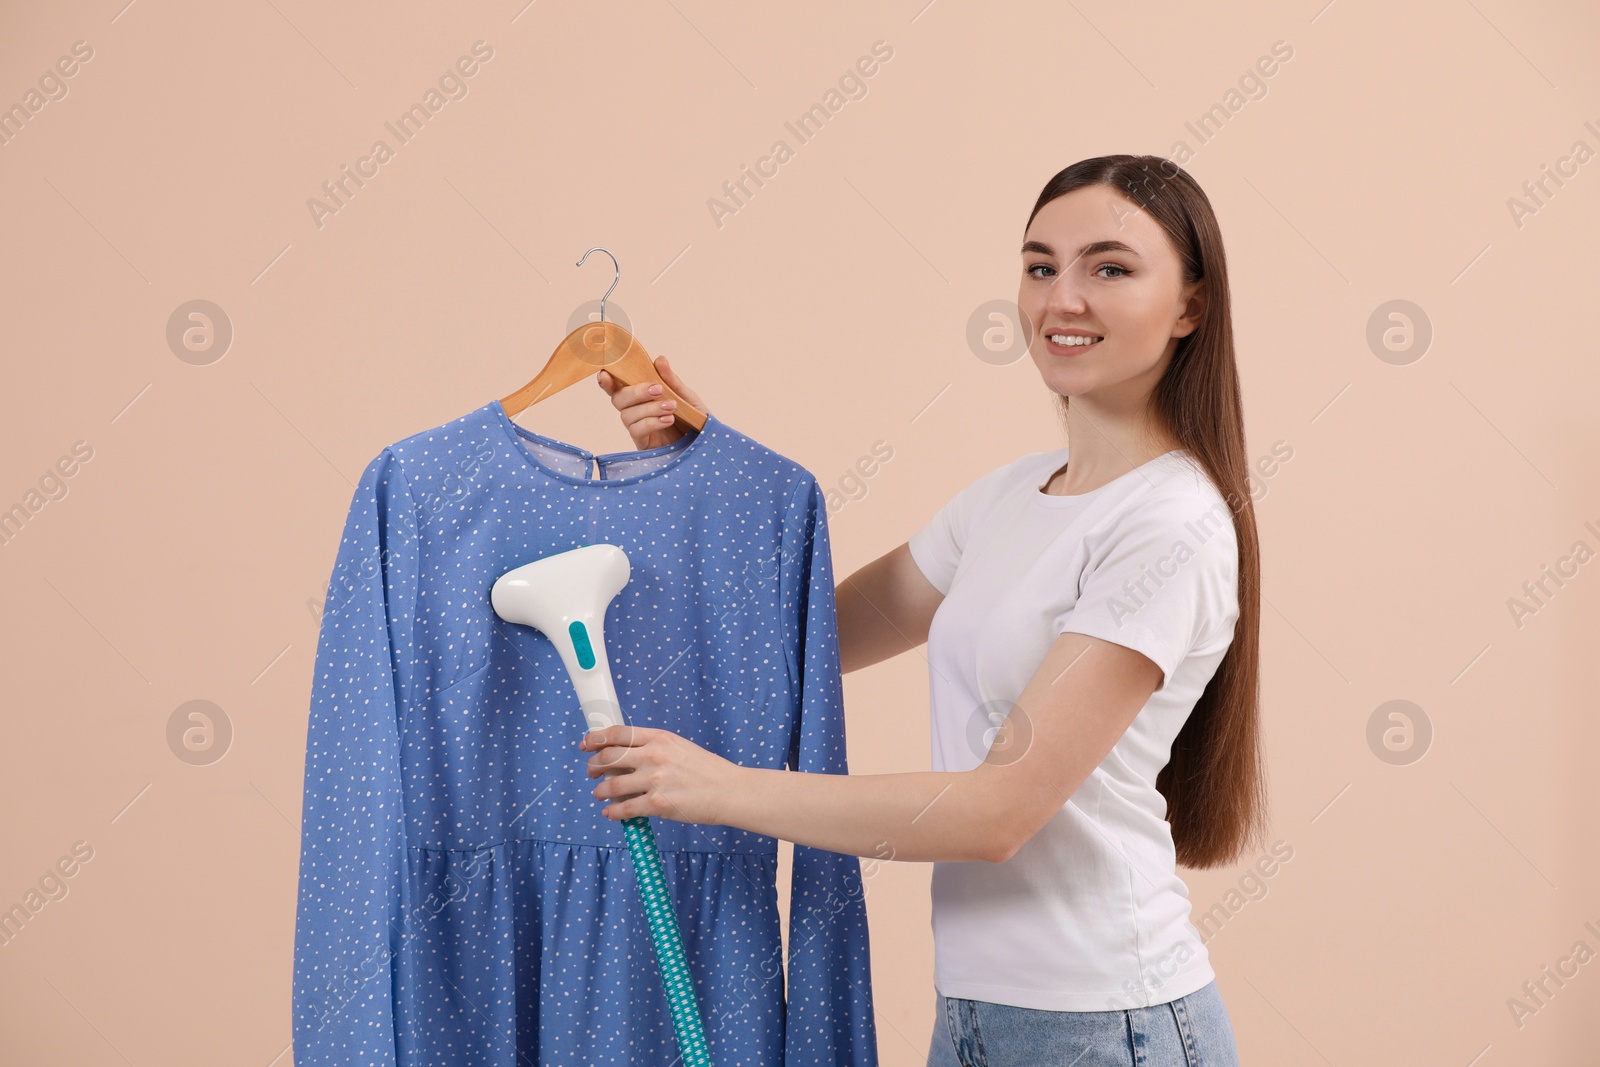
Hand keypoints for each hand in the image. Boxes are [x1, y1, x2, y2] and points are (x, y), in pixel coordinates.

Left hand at [579, 725, 738, 825]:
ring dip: (600, 791)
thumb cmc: (706, 770)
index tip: (585, 744)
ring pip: (611, 785)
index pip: (617, 733)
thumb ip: (652, 747)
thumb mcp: (678, 747)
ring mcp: (655, 780)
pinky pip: (624, 808)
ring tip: (600, 794)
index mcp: (659, 738)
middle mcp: (654, 755)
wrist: (728, 791)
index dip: (595, 739)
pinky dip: (613, 812)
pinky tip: (611, 813)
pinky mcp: (657, 804)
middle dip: (593, 766)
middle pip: (608, 757)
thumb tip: (622, 755)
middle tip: (592, 773)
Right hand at [596, 355, 707, 450]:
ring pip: (627, 415)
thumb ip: (671, 380)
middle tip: (658, 389)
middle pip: (618, 399)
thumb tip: (659, 359)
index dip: (608, 380)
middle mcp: (636, 410)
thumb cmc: (695, 417)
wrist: (707, 440)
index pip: (618, 386)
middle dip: (636, 392)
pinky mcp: (643, 443)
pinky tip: (668, 420)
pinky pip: (636, 430)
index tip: (605, 374)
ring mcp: (638, 427)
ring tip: (672, 407)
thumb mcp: (686, 396)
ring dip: (649, 408)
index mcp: (643, 395)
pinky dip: (652, 422)